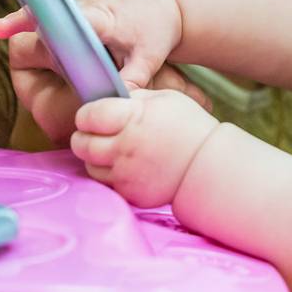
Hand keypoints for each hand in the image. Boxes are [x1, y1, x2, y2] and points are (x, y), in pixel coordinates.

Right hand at [0, 0, 199, 143]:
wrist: (166, 4)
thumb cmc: (157, 30)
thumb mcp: (149, 58)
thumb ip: (132, 80)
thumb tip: (117, 102)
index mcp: (102, 17)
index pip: (66, 18)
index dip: (42, 20)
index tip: (14, 24)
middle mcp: (88, 5)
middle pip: (52, 13)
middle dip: (24, 17)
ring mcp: (82, 3)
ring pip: (51, 11)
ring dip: (28, 18)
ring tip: (1, 28)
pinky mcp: (80, 7)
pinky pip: (57, 13)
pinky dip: (40, 20)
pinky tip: (17, 28)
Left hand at [69, 88, 219, 207]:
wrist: (209, 164)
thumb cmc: (188, 125)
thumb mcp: (164, 98)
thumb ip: (133, 98)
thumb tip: (109, 99)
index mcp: (131, 118)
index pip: (88, 115)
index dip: (86, 114)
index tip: (91, 115)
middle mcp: (124, 147)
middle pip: (82, 144)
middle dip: (82, 137)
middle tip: (92, 134)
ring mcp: (126, 173)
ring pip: (90, 167)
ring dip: (94, 158)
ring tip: (109, 151)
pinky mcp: (131, 193)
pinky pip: (108, 184)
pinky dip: (111, 175)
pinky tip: (125, 166)